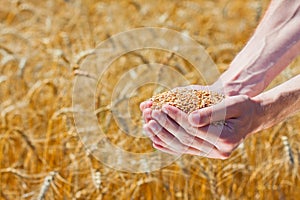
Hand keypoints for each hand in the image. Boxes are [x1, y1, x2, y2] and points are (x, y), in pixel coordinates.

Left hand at [141, 95, 262, 158]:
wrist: (250, 118)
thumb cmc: (242, 107)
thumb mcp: (233, 104)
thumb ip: (213, 112)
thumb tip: (190, 119)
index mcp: (227, 138)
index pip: (196, 129)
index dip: (178, 117)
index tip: (164, 106)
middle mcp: (219, 151)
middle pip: (186, 139)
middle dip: (166, 126)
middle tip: (150, 114)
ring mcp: (212, 154)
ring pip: (182, 147)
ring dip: (162, 137)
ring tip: (147, 126)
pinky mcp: (206, 153)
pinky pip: (185, 151)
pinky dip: (169, 146)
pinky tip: (155, 141)